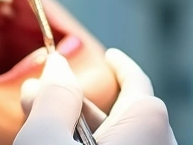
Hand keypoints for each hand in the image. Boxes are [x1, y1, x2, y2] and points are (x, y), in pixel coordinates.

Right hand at [18, 50, 176, 144]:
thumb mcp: (46, 138)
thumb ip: (54, 96)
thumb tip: (58, 66)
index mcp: (148, 126)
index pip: (139, 84)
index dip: (121, 67)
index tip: (111, 56)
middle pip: (125, 118)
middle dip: (84, 105)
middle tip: (48, 98)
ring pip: (121, 142)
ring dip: (85, 133)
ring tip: (44, 129)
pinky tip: (62, 144)